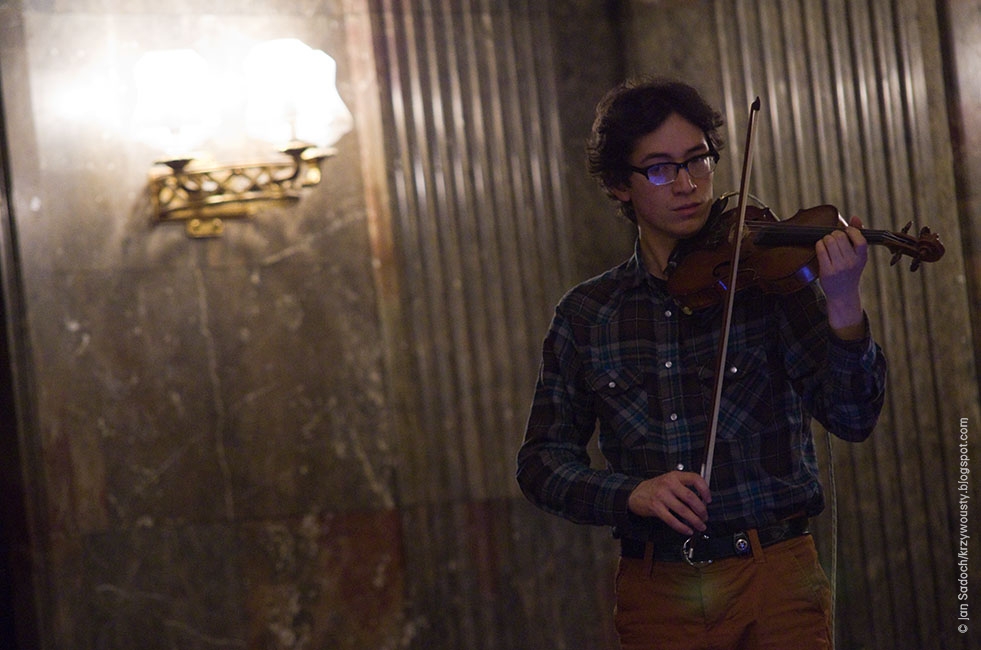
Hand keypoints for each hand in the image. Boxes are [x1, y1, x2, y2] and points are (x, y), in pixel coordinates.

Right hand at [627, 471, 710, 535]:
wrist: (635, 493)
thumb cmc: (655, 488)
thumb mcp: (669, 481)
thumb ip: (684, 487)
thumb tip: (702, 501)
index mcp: (674, 476)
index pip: (695, 479)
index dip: (705, 490)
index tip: (708, 499)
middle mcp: (668, 484)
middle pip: (691, 497)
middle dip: (701, 510)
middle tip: (705, 516)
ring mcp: (661, 496)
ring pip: (683, 510)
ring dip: (694, 520)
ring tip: (700, 525)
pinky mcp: (656, 508)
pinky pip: (672, 520)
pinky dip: (682, 527)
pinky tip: (687, 530)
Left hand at [816, 215, 867, 339]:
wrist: (843, 295)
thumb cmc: (850, 271)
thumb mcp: (858, 256)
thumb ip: (858, 236)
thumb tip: (855, 217)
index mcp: (862, 257)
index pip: (859, 238)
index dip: (851, 231)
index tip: (846, 232)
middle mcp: (851, 262)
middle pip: (840, 236)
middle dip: (834, 234)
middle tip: (833, 239)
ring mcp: (839, 267)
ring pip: (829, 241)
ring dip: (825, 238)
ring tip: (827, 243)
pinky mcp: (827, 271)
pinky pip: (821, 249)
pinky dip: (819, 244)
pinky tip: (821, 246)